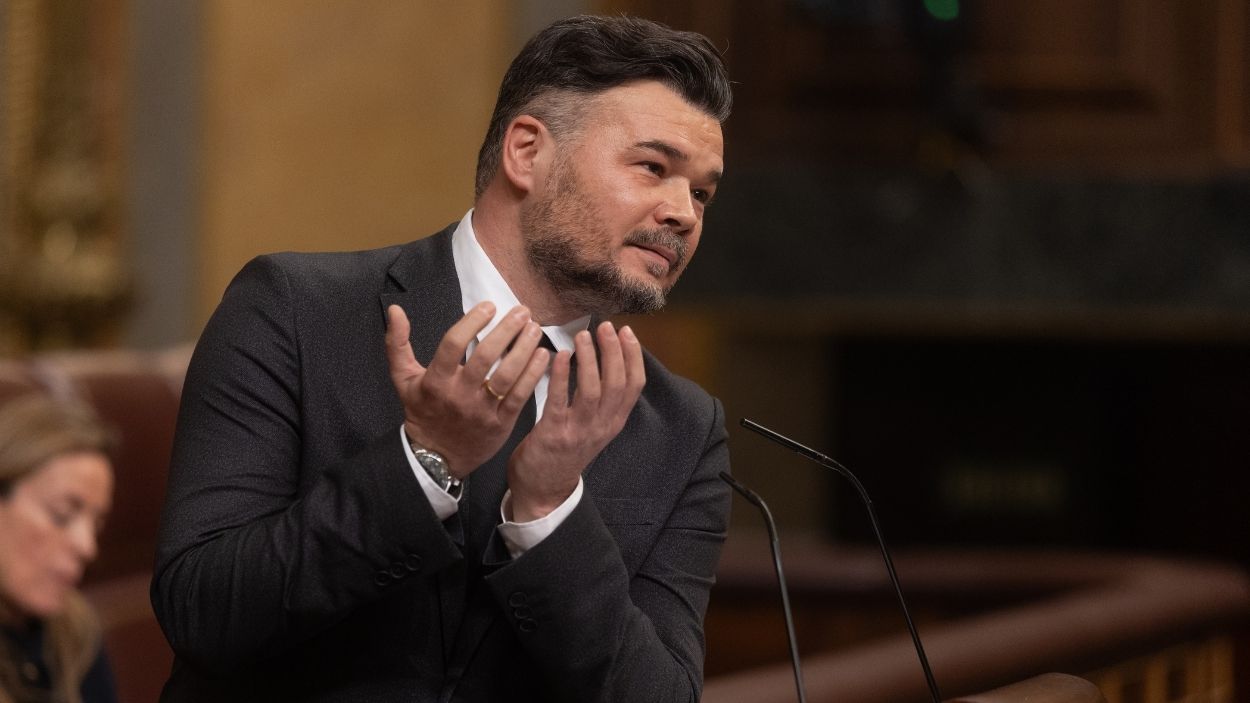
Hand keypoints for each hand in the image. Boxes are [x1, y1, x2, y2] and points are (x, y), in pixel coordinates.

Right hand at [385, 302, 549, 477]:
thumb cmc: (422, 411)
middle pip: (485, 357)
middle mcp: (459, 395)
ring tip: (534, 328)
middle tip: (522, 311)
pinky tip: (542, 355)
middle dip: (506, 330)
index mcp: (436, 381)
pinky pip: (519, 396)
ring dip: (524, 349)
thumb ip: (397, 344)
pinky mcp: (501, 423)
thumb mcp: (403, 379)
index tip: (489, 306)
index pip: (453, 345)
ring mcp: (482, 410)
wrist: (436, 457)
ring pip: (507, 376)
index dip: (472, 322)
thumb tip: (394, 310)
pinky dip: (533, 374)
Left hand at [506, 322, 645, 520]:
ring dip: (590, 360)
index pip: (634, 385)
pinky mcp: (554, 435)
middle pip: (616, 384)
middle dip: (614, 351)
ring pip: (593, 391)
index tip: (626, 331)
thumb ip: (603, 400)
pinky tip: (560, 356)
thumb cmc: (566, 451)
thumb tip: (608, 359)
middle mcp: (601, 427)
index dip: (633, 356)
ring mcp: (579, 432)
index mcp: (613, 422)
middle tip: (606, 326)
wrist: (543, 490)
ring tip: (583, 336)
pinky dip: (562, 376)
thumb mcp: (595, 427)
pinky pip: (560, 401)